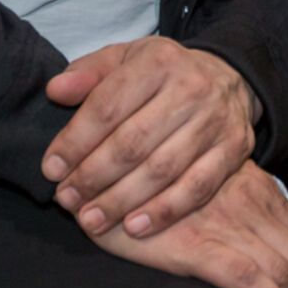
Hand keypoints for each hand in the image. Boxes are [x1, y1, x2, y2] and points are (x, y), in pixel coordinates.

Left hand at [44, 37, 260, 239]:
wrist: (228, 77)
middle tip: (67, 199)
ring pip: (162, 169)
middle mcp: (191, 88)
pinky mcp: (235, 149)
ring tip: (92, 220)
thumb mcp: (125, 59)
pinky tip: (135, 227)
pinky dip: (164, 211)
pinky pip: (197, 188)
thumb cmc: (162, 75)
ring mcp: (216, 120)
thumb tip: (55, 91)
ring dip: (121, 201)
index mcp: (159, 61)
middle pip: (133, 142)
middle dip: (93, 176)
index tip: (51, 169)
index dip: (75, 141)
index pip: (108, 105)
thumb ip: (88, 74)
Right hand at [89, 161, 287, 287]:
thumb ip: (231, 193)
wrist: (104, 176)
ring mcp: (224, 225)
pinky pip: (251, 281)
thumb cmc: (149, 180)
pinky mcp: (198, 248)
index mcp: (251, 183)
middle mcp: (247, 202)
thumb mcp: (200, 176)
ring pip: (283, 270)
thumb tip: (253, 228)